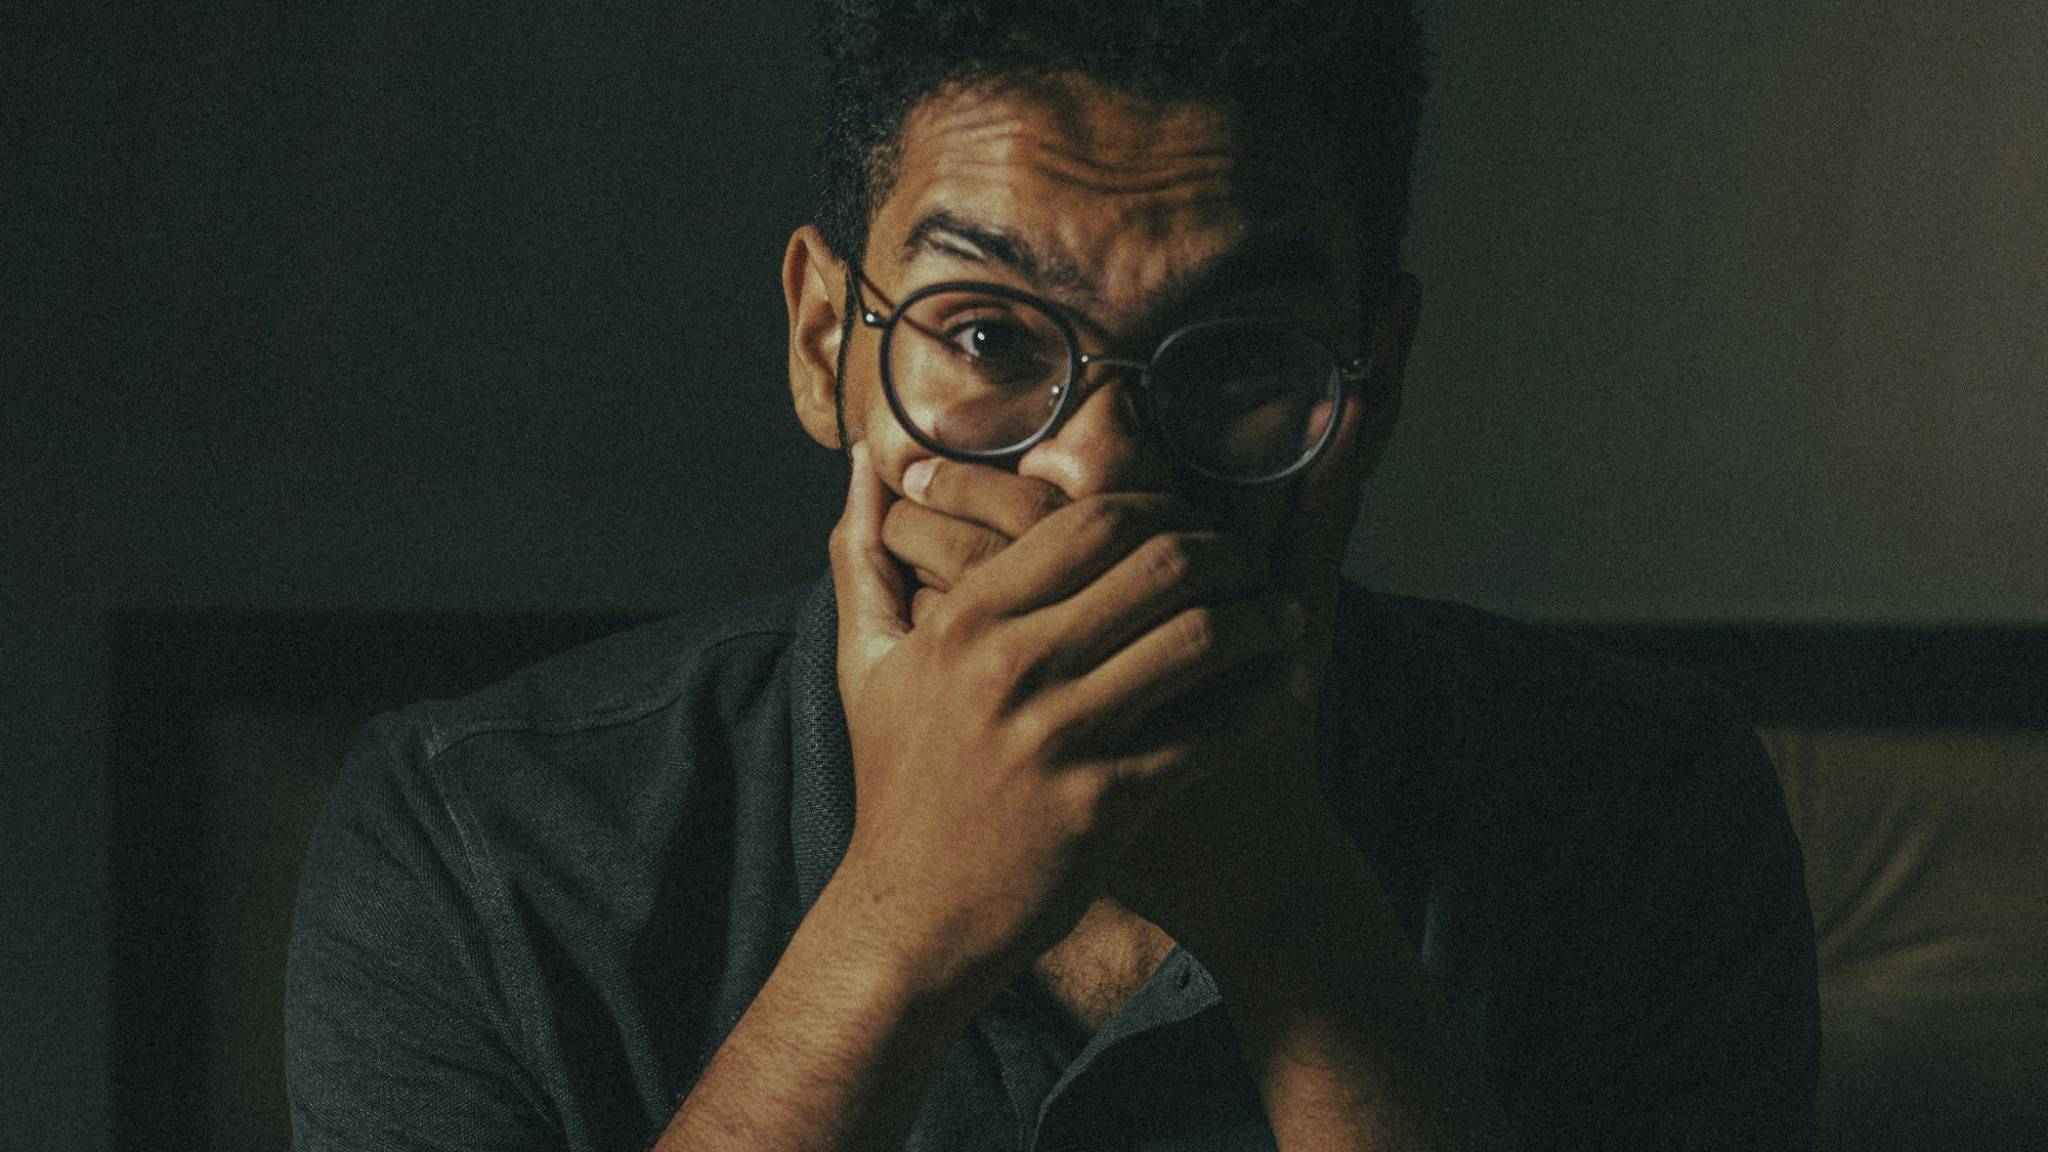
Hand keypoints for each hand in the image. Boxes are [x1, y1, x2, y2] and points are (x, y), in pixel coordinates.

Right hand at [870, 374, 1389, 970]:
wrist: (911, 916)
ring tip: (1284, 618)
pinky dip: (1261, 703)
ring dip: (1260, 620)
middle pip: (1158, 565)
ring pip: (1197, 640)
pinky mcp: (1106, 804)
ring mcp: (1062, 738)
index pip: (1089, 523)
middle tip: (1252, 563)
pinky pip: (1210, 734)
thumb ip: (863, 556)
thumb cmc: (895, 784)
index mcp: (964, 622)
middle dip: (1225, 552)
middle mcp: (1013, 669)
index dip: (1162, 509)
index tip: (1191, 523)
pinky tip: (1284, 690)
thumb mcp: (864, 663)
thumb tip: (861, 461)